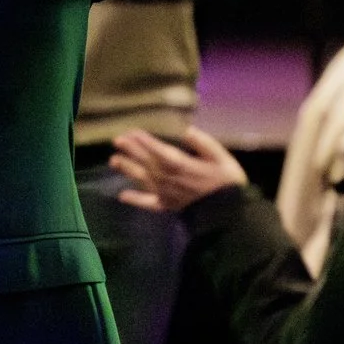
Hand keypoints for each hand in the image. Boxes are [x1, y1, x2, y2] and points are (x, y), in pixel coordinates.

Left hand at [111, 126, 247, 212]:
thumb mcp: (222, 158)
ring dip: (128, 170)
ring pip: (144, 180)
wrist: (230, 213)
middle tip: (117, 140)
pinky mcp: (168, 206)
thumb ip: (203, 143)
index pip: (160, 151)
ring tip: (113, 160)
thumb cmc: (227, 182)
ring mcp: (167, 194)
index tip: (132, 132)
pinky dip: (136, 200)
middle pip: (148, 163)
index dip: (145, 142)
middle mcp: (171, 179)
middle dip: (132, 151)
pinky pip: (149, 203)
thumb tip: (187, 130)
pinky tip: (122, 196)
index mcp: (184, 166)